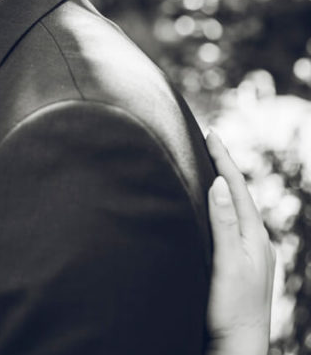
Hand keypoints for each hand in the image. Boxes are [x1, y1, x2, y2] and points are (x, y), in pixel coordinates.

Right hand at [205, 131, 274, 354]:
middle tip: (209, 142)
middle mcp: (256, 242)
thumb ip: (223, 222)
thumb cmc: (230, 307)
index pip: (237, 187)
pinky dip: (223, 209)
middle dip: (224, 167)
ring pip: (237, 210)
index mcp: (254, 236)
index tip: (210, 133)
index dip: (223, 159)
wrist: (237, 346)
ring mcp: (251, 255)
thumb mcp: (225, 262)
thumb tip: (219, 183)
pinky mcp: (241, 267)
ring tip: (210, 168)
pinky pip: (233, 226)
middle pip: (240, 195)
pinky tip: (214, 213)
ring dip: (224, 187)